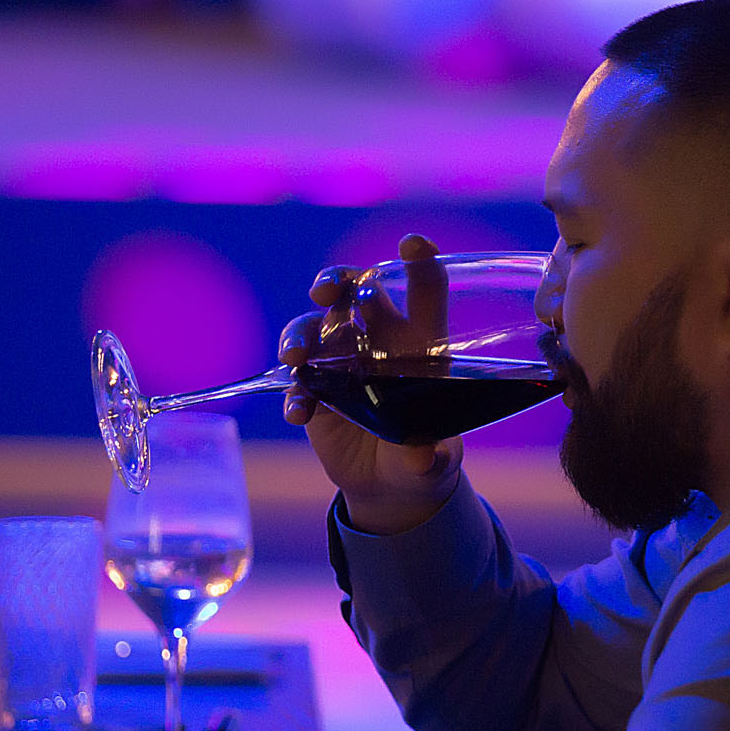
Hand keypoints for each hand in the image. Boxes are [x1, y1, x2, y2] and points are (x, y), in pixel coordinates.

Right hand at [279, 233, 462, 534]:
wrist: (391, 485)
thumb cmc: (424, 455)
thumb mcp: (435, 458)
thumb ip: (430, 454)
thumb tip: (422, 455)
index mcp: (419, 343)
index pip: (424, 290)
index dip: (420, 263)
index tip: (412, 244)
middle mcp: (376, 342)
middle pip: (351, 291)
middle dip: (334, 281)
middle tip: (325, 293)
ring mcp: (340, 363)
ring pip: (312, 330)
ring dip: (299, 337)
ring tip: (296, 358)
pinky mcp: (314, 392)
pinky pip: (296, 384)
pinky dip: (294, 396)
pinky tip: (300, 414)